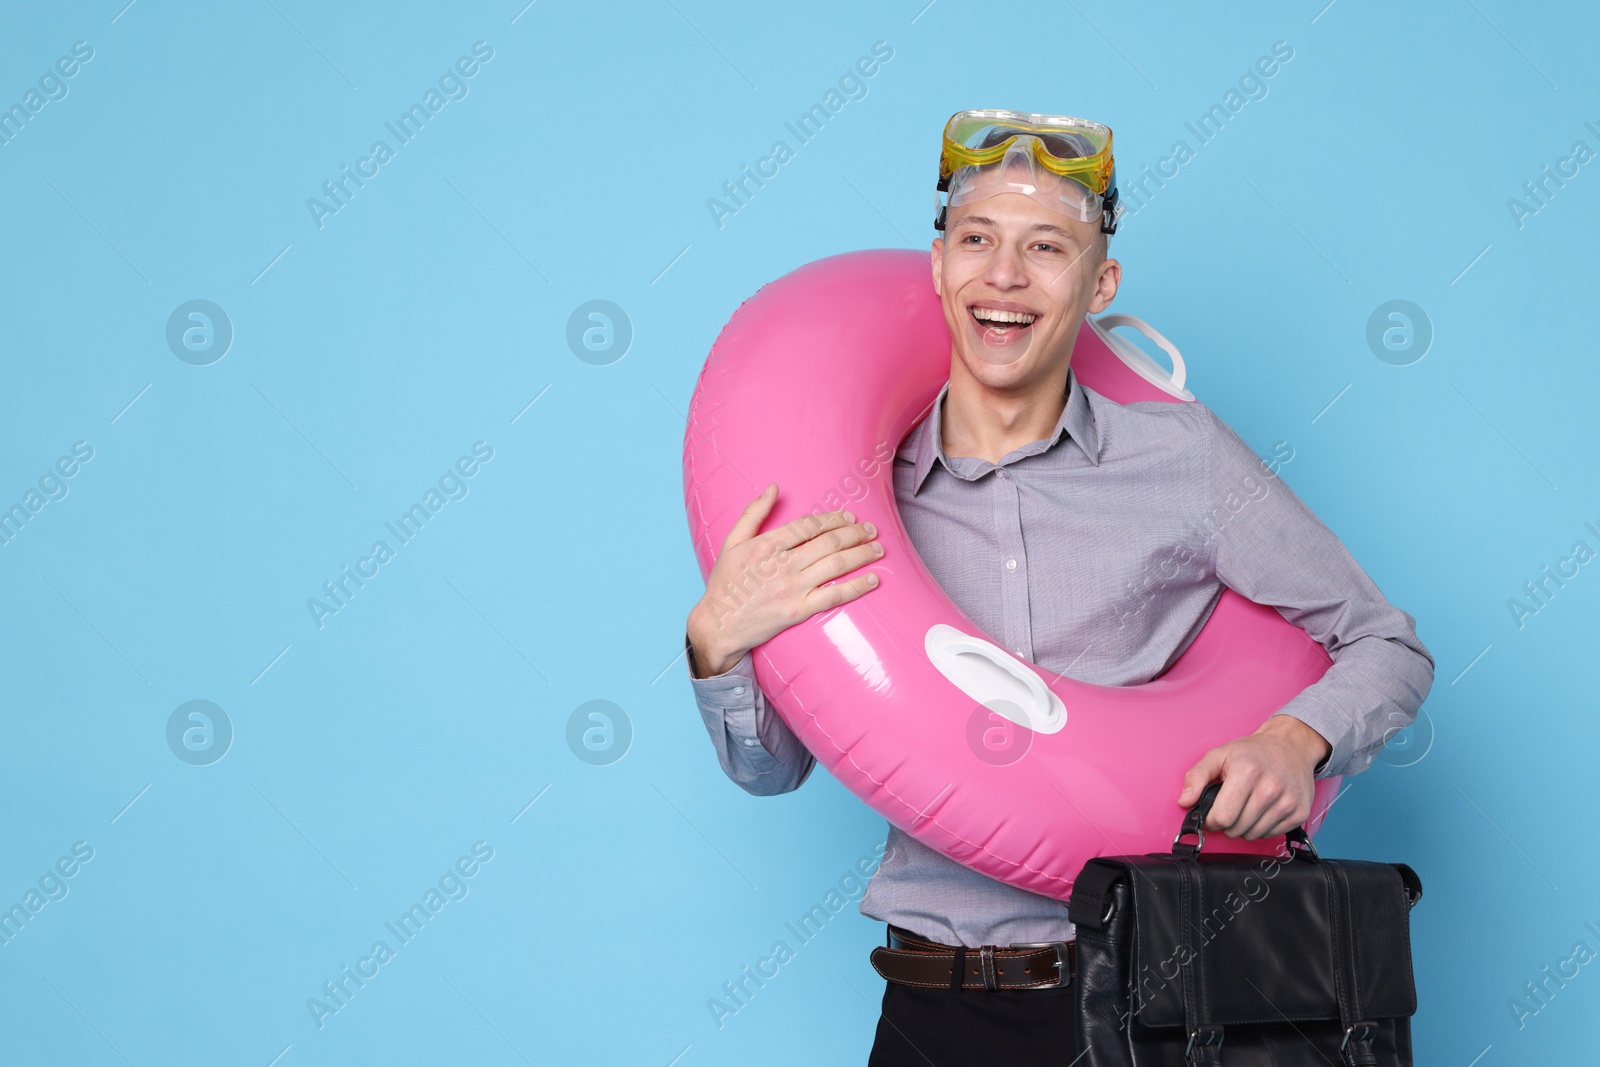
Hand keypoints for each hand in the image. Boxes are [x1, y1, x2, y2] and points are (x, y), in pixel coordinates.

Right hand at [687, 483, 881, 677]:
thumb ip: (753, 513)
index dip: (833, 519)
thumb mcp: (732, 542)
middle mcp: (782, 564)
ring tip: (878, 549)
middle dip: (855, 534)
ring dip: (861, 554)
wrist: (718, 625)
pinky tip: (872, 580)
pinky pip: (834, 595)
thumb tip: (772, 488)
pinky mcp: (798, 610)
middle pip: (828, 542)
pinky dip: (856, 586)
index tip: (849, 518)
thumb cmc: (724, 583)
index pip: (809, 526)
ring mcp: (792, 588)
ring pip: (835, 565)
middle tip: (871, 530)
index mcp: (766, 545)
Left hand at [1176, 715, 1331, 840]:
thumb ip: (1196, 776)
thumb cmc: (1253, 752)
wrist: (1291, 746)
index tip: (1211, 815)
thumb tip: (1184, 801)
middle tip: (1229, 808)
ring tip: (1245, 808)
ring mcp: (1287, 802)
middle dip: (1226, 824)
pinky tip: (1261, 810)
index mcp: (1247, 772)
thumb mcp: (1219, 755)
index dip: (1211, 820)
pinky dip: (1262, 827)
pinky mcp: (1299, 813)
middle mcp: (1270, 788)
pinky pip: (1271, 834)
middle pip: (1237, 829)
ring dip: (1243, 827)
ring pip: (1253, 835)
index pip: (1222, 817)